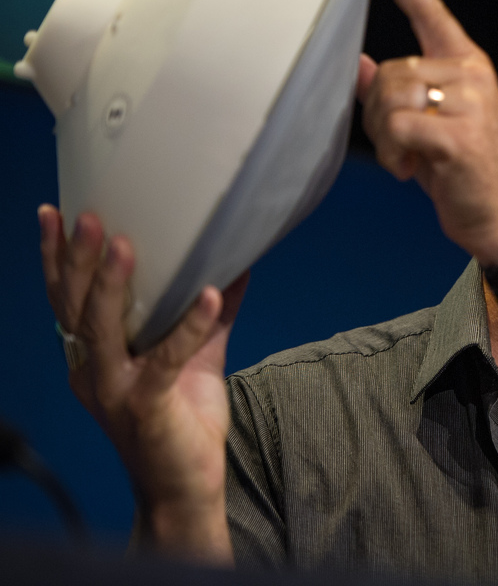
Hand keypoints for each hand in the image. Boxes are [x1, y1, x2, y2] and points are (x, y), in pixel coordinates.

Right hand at [38, 204, 243, 561]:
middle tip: (87, 215)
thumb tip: (237, 266)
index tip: (56, 212)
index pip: (67, 299)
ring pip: (101, 329)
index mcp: (95, 357)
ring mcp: (115, 391)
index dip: (58, 258)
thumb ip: (211, 316)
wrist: (185, 489)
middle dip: (77, 258)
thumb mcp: (198, 358)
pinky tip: (211, 294)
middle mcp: (94, 371)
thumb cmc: (184, 421)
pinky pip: (167, 360)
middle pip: (75, 306)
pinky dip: (190, 325)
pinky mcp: (148, 407)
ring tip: (124, 243)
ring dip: (111, 284)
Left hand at [357, 0, 497, 265]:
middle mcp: (471, 75)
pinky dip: (392, 153)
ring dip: (383, 133)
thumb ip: (396, 93)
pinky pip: (398, 126)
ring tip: (403, 158)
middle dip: (376, 109)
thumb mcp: (428, 127)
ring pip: (390, 95)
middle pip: (391, 68)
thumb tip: (357, 64)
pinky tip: (408, 170)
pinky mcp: (458, 134)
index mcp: (467, 66)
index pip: (431, 13)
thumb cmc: (466, 174)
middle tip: (392, 143)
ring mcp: (468, 102)